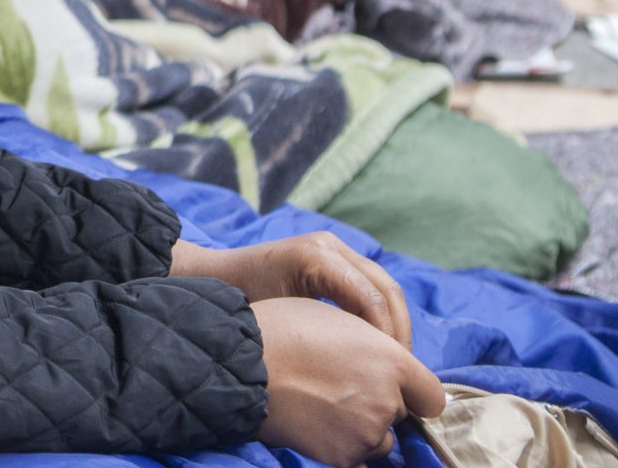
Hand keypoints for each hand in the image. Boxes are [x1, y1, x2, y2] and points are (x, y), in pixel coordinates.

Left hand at [171, 233, 411, 346]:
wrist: (215, 278)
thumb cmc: (241, 305)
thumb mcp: (279, 323)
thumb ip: (322, 337)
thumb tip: (370, 365)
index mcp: (316, 258)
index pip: (370, 298)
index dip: (387, 337)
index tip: (390, 372)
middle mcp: (330, 246)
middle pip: (386, 289)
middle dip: (399, 331)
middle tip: (402, 370)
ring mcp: (333, 247)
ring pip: (384, 286)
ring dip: (395, 323)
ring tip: (395, 361)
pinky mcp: (333, 256)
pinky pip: (369, 284)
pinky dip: (380, 313)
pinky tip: (379, 344)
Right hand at [252, 298, 444, 466]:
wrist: (241, 364)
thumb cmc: (281, 330)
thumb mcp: (335, 319)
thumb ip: (373, 344)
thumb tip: (383, 363)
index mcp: (391, 360)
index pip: (432, 395)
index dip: (414, 393)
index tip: (394, 391)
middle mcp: (387, 398)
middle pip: (399, 414)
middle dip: (377, 405)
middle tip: (337, 389)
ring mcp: (367, 432)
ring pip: (379, 440)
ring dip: (361, 429)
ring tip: (321, 407)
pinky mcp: (344, 456)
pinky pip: (355, 458)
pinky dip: (340, 446)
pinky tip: (314, 425)